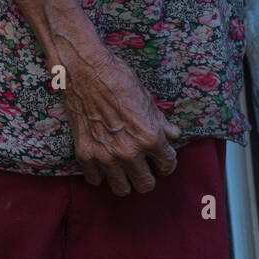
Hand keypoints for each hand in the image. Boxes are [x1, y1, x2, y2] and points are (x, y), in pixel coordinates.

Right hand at [62, 49, 180, 195]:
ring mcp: (105, 156)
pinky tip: (102, 162)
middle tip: (143, 165)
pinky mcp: (85, 153)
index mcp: (150, 138)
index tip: (161, 158)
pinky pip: (95, 180)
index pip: (168, 165)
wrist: (84, 69)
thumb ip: (161, 122)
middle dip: (148, 176)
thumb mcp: (146, 98)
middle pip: (145, 185)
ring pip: (122, 189)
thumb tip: (173, 135)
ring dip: (125, 180)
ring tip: (124, 168)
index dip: (167, 161)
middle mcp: (129, 152)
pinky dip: (99, 174)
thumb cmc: (118, 78)